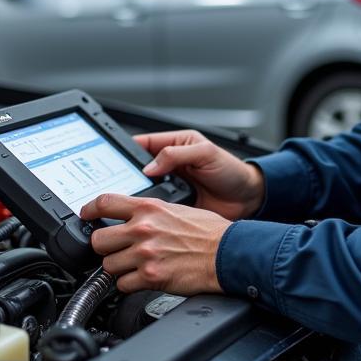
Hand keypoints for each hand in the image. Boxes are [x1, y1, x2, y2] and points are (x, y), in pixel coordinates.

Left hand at [80, 194, 229, 294]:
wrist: (227, 253)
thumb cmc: (209, 232)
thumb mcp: (176, 209)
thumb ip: (150, 213)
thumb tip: (133, 218)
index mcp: (148, 208)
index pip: (105, 203)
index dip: (88, 210)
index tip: (85, 215)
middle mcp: (143, 229)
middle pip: (98, 239)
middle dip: (104, 247)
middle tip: (114, 249)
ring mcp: (145, 254)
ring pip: (108, 265)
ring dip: (117, 268)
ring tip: (132, 266)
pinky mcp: (151, 277)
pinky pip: (122, 285)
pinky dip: (129, 285)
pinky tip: (141, 279)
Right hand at [134, 129, 265, 220]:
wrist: (248, 198)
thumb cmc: (231, 170)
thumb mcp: (206, 153)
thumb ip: (176, 154)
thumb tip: (149, 166)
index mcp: (174, 145)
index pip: (142, 144)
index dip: (126, 151)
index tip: (113, 161)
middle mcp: (169, 166)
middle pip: (138, 170)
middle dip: (129, 177)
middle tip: (122, 186)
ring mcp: (170, 187)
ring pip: (144, 191)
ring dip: (140, 197)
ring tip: (136, 202)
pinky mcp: (174, 207)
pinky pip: (156, 209)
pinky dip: (151, 213)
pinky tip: (149, 216)